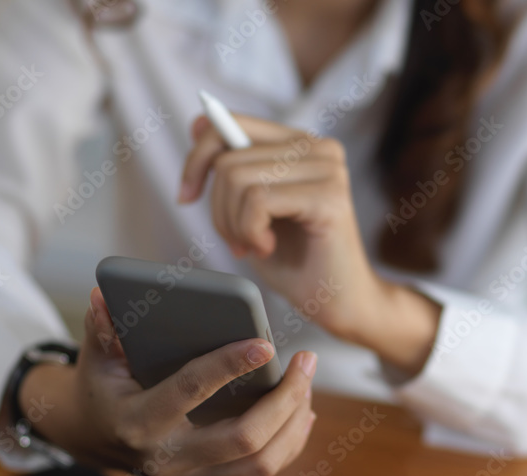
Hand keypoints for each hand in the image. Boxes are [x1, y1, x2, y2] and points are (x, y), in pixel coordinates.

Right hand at [20, 288, 316, 475]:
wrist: (92, 440)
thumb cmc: (103, 388)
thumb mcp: (97, 357)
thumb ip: (105, 328)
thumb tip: (106, 294)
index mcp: (137, 422)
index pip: (190, 391)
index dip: (229, 365)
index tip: (266, 344)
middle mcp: (164, 461)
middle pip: (244, 437)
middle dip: (286, 397)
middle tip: (307, 360)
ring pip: (262, 463)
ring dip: (294, 421)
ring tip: (306, 382)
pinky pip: (259, 474)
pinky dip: (288, 443)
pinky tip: (300, 413)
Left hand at [179, 115, 441, 375]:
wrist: (340, 302)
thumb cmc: (297, 261)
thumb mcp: (249, 209)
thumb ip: (231, 167)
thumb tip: (197, 123)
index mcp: (298, 144)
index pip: (230, 124)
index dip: (197, 159)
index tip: (187, 196)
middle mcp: (318, 147)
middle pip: (228, 160)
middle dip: (218, 209)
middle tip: (239, 241)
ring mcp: (327, 168)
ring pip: (238, 179)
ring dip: (234, 224)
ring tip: (256, 245)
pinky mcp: (329, 196)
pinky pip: (258, 201)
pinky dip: (250, 231)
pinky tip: (268, 247)